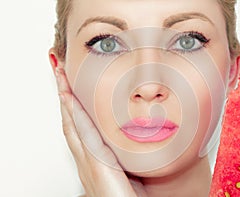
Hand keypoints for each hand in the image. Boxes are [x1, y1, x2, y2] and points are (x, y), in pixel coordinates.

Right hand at [55, 67, 146, 196]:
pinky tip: (68, 97)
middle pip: (70, 121)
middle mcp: (86, 160)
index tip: (70, 84)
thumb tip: (138, 140)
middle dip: (64, 95)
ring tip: (60, 76)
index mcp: (95, 160)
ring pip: (71, 124)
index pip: (81, 127)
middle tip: (59, 71)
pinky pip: (81, 134)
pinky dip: (73, 114)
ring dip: (65, 99)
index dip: (73, 105)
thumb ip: (127, 156)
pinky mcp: (94, 166)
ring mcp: (87, 163)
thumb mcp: (130, 170)